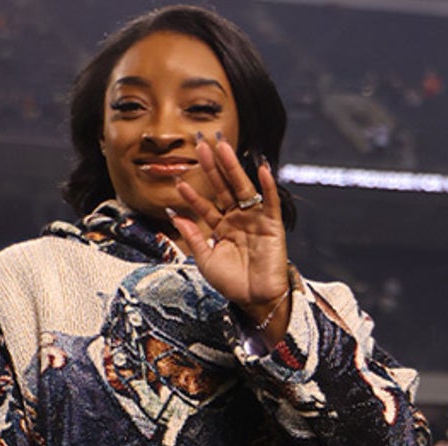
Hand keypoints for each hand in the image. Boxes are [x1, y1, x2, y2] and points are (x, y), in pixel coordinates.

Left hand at [165, 135, 290, 332]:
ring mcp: (255, 219)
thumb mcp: (205, 259)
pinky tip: (261, 169)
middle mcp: (238, 218)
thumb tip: (174, 214)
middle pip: (222, 187)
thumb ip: (193, 236)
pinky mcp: (273, 225)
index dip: (192, 194)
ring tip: (222, 147)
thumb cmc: (232, 282)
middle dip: (212, 167)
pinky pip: (270, 202)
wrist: (255, 299)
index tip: (178, 179)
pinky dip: (267, 186)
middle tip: (201, 144)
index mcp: (221, 226)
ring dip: (232, 167)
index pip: (204, 205)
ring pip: (242, 188)